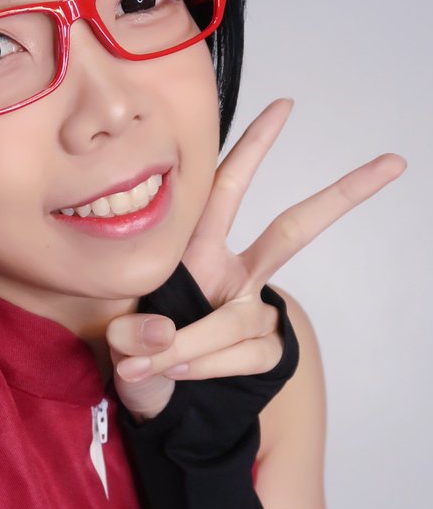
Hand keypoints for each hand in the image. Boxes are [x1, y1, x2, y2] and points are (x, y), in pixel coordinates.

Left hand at [108, 97, 407, 421]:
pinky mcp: (266, 349)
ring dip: (191, 345)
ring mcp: (254, 311)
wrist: (154, 402)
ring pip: (239, 321)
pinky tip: (181, 373)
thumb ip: (131, 337)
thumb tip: (162, 335)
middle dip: (340, 197)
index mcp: (196, 251)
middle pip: (293, 232)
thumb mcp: (117, 337)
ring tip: (146, 366)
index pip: (225, 191)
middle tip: (391, 164)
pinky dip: (207, 368)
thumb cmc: (134, 353)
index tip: (284, 106)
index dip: (251, 148)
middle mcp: (234, 274)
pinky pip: (245, 356)